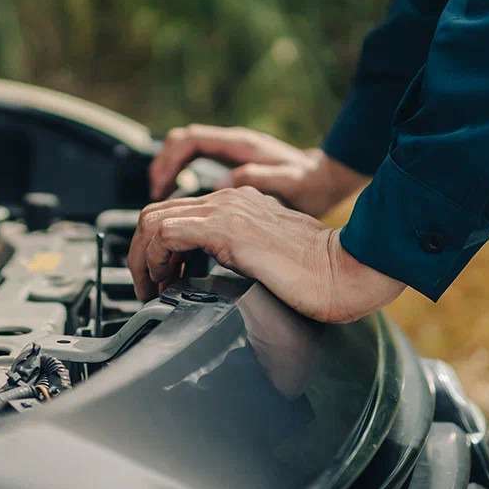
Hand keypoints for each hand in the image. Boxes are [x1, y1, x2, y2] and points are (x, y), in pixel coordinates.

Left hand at [126, 186, 404, 323]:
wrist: (349, 271)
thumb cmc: (322, 277)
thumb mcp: (268, 262)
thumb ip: (240, 259)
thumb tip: (211, 281)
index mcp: (239, 204)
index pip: (176, 214)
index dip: (156, 248)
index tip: (159, 279)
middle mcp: (229, 199)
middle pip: (156, 212)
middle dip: (140, 253)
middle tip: (146, 287)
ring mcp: (227, 210)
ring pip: (153, 219)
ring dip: (141, 258)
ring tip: (150, 289)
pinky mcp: (227, 228)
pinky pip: (166, 233)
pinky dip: (154, 259)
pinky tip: (165, 283)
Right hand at [149, 124, 368, 216]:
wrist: (330, 180)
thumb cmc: (313, 184)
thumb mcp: (291, 183)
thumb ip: (260, 179)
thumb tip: (223, 181)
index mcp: (240, 145)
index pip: (189, 140)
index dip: (168, 160)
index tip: (159, 187)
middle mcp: (232, 145)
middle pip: (180, 142)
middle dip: (161, 166)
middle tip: (153, 195)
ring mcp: (232, 153)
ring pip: (186, 152)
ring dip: (169, 172)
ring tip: (160, 200)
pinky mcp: (233, 165)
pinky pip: (197, 163)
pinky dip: (183, 179)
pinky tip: (182, 203)